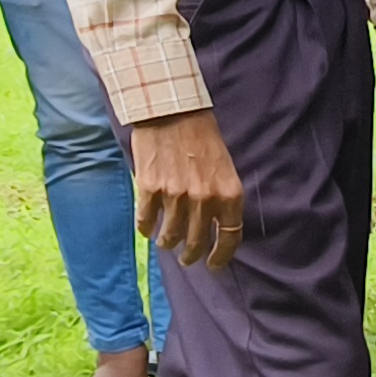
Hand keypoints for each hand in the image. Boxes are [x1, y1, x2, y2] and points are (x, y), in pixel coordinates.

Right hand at [131, 109, 245, 269]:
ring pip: (170, 235)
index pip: (229, 237)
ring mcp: (176, 196)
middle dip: (191, 255)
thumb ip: (220, 197)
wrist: (172, 112)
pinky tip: (147, 228)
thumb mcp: (224, 167)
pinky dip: (146, 228)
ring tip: (166, 242)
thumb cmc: (201, 137)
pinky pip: (146, 221)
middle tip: (187, 258)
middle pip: (197, 242)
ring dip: (167, 242)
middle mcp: (204, 199)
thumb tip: (214, 226)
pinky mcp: (150, 189)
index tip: (212, 265)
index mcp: (229, 193)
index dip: (221, 256)